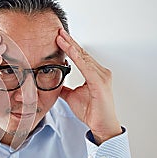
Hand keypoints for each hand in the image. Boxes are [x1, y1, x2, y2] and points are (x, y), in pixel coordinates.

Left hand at [56, 29, 121, 144]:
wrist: (101, 125)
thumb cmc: (91, 111)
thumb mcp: (72, 96)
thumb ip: (64, 88)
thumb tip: (55, 84)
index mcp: (94, 74)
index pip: (80, 56)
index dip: (70, 46)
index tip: (59, 37)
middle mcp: (100, 72)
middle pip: (81, 53)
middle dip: (69, 42)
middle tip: (58, 31)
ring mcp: (101, 76)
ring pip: (83, 57)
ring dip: (71, 46)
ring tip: (60, 37)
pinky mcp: (99, 82)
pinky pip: (86, 67)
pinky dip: (77, 58)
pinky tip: (69, 50)